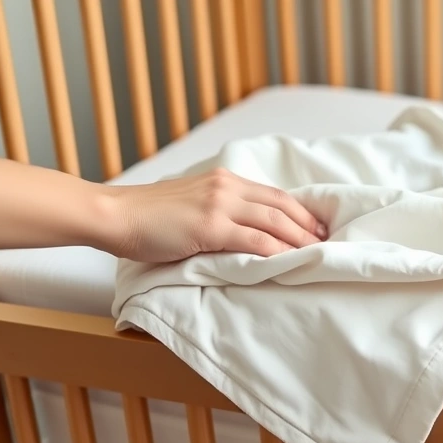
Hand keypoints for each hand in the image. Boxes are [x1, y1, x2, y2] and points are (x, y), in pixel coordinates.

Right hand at [103, 168, 327, 261]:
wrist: (117, 215)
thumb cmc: (148, 217)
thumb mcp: (191, 204)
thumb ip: (218, 210)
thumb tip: (244, 229)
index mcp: (223, 179)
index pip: (272, 194)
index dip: (299, 211)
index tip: (316, 227)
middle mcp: (226, 186)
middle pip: (281, 205)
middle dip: (307, 225)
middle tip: (326, 242)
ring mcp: (219, 204)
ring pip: (273, 221)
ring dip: (299, 240)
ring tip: (316, 254)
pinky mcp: (210, 226)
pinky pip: (254, 239)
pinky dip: (276, 251)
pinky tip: (289, 262)